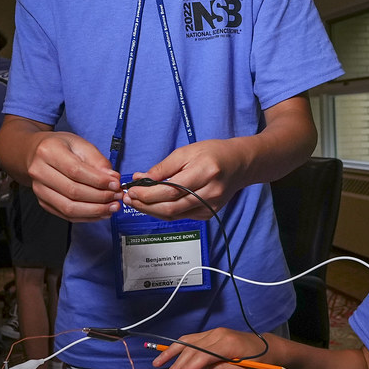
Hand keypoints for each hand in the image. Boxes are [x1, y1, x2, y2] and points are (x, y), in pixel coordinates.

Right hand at [25, 131, 122, 221]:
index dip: (98, 181)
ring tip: (112, 207)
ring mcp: (39, 190)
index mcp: (49, 151)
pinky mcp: (43, 202)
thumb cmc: (60, 147)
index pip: (76, 171)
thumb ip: (98, 161)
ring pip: (69, 207)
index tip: (115, 184)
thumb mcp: (80, 144)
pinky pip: (67, 215)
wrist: (36, 153)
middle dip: (100, 197)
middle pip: (73, 191)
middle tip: (117, 196)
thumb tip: (113, 178)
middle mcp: (39, 172)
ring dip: (95, 210)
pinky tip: (101, 212)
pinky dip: (87, 217)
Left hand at [125, 139, 247, 220]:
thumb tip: (141, 178)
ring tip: (136, 202)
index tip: (132, 189)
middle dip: (145, 204)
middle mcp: (209, 193)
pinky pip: (180, 216)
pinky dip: (164, 212)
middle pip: (170, 207)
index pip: (170, 190)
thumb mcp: (187, 152)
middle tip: (129, 198)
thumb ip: (163, 167)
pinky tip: (153, 205)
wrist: (239, 164)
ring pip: (174, 215)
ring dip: (151, 210)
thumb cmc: (214, 154)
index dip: (147, 193)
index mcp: (205, 173)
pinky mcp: (208, 214)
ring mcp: (210, 207)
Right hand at [154, 328, 268, 368]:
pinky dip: (181, 346)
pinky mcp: (214, 334)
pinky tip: (171, 354)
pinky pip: (193, 339)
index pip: (202, 356)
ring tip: (159, 363)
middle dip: (176, 364)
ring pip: (189, 341)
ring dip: (173, 352)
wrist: (270, 349)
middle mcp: (219, 335)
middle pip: (192, 349)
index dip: (186, 368)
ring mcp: (216, 332)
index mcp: (229, 345)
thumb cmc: (261, 363)